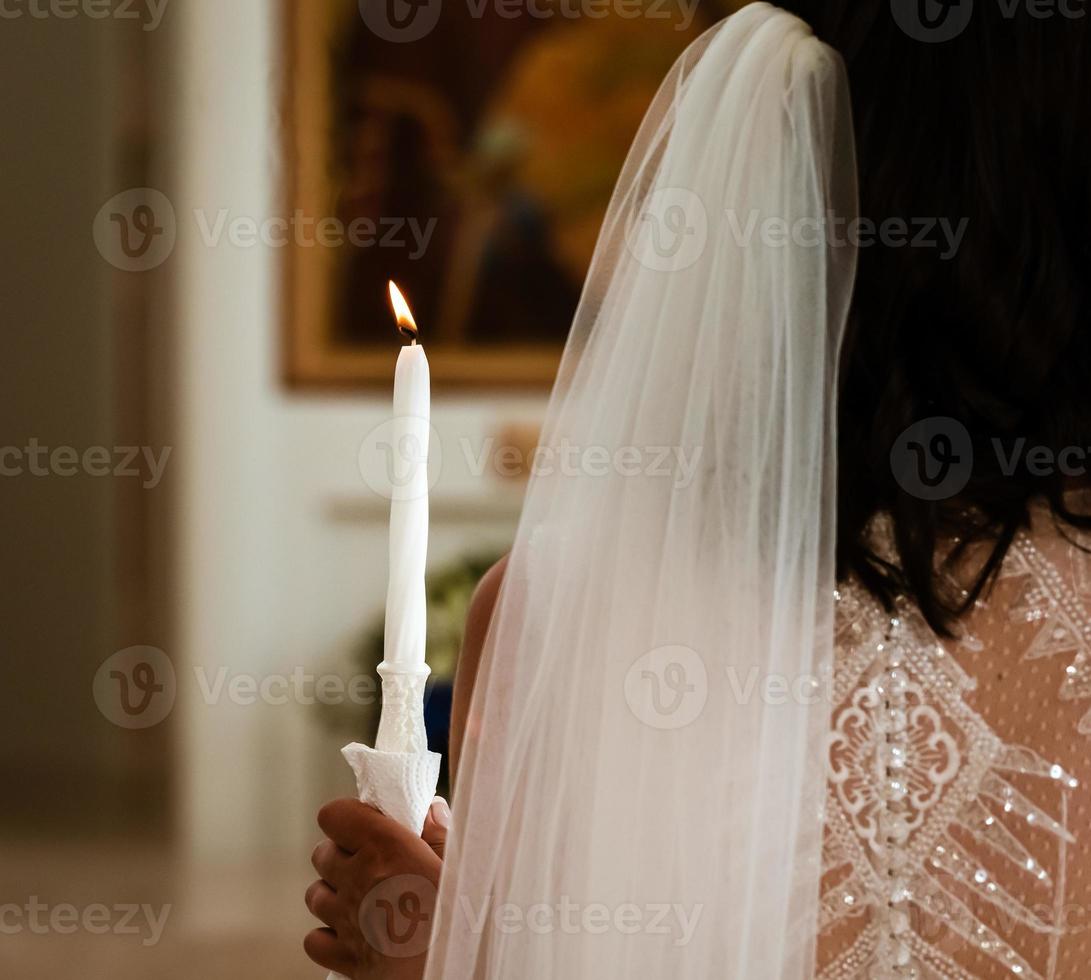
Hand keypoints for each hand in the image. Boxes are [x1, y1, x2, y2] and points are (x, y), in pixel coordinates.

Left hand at [304, 797, 449, 978]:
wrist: (453, 972)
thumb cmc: (464, 918)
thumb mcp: (463, 866)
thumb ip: (441, 834)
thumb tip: (430, 808)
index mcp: (385, 848)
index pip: (334, 815)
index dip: (347, 817)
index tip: (368, 823)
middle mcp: (358, 880)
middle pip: (321, 853)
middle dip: (340, 853)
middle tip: (370, 860)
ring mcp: (348, 921)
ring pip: (315, 894)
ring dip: (333, 891)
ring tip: (362, 895)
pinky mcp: (346, 958)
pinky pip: (315, 939)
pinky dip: (328, 934)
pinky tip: (354, 931)